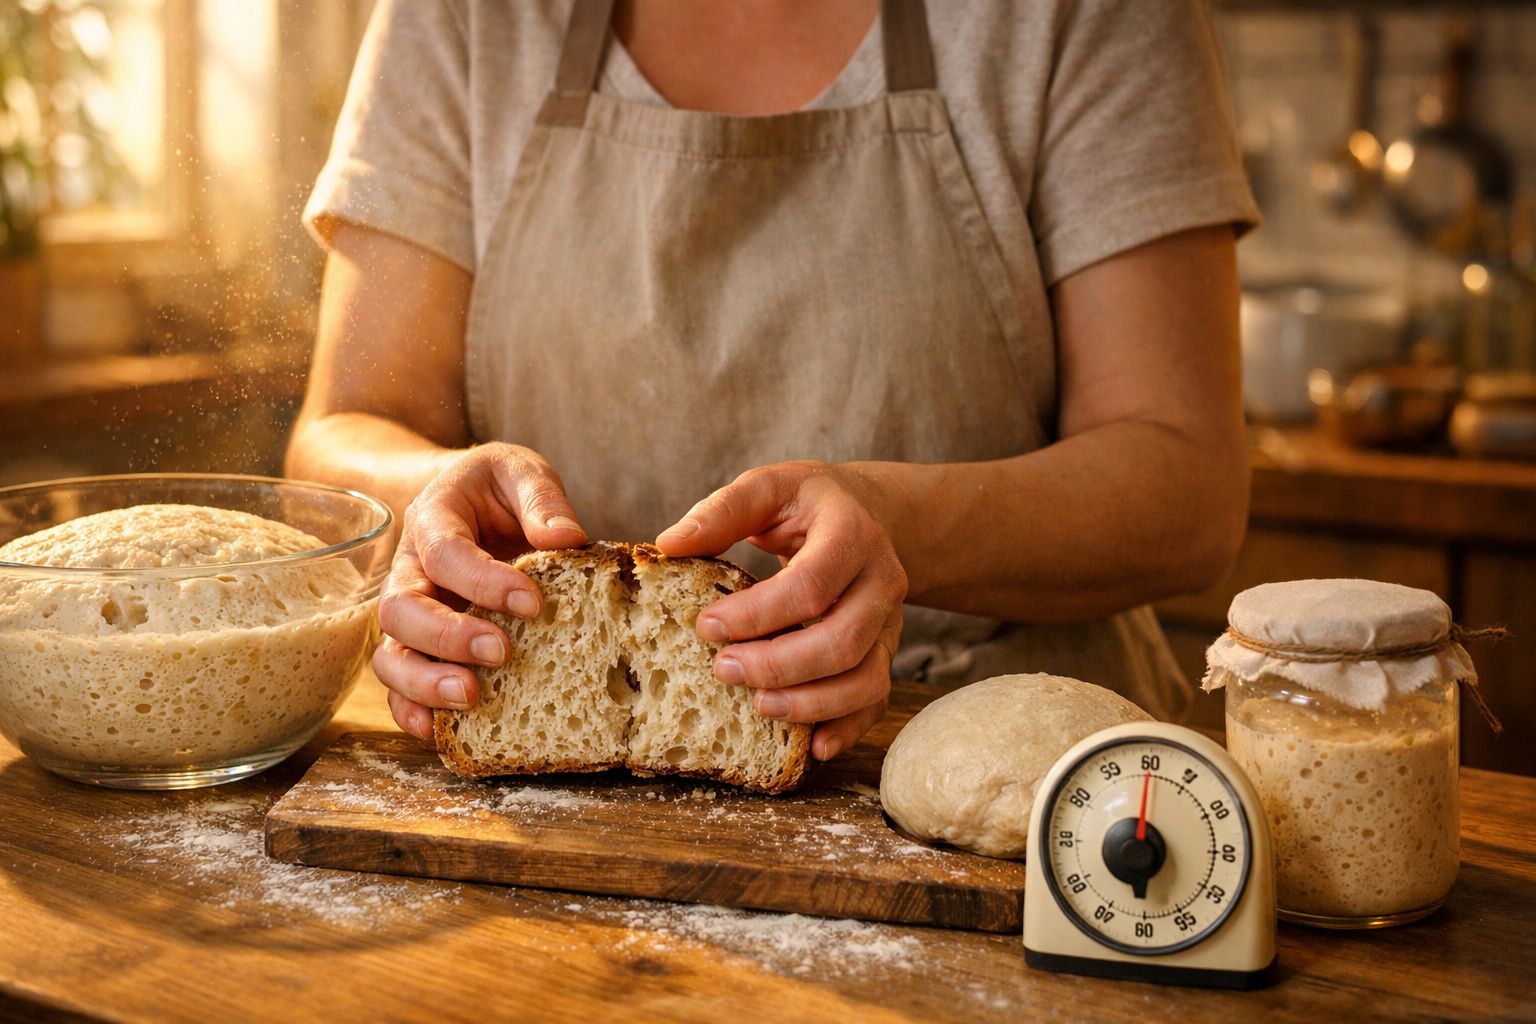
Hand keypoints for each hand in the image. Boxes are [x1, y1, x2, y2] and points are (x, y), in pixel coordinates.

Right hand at [373, 443, 587, 737]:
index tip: (532, 600)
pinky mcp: (419, 648)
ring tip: (470, 697)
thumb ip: (541, 498)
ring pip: (391, 654)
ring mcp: (411, 615)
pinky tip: (441, 730)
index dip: (482, 579)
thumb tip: (567, 539)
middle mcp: (410, 571)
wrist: (468, 500)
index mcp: (433, 520)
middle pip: (401, 609)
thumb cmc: (497, 489)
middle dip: (447, 636)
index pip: (444, 552)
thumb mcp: (520, 472)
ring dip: (424, 682)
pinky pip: (400, 686)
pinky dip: (413, 710)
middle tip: (500, 652)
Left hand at [655, 461, 906, 760]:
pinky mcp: (885, 651)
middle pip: (843, 640)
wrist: (868, 513)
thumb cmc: (806, 504)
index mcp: (852, 533)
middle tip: (723, 671)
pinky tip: (811, 747)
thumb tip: (669, 545)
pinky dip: (846, 728)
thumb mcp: (768, 488)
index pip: (810, 585)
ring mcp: (890, 621)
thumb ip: (722, 511)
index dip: (757, 613)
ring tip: (758, 707)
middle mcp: (882, 580)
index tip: (705, 626)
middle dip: (779, 665)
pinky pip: (875, 700)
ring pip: (866, 678)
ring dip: (811, 703)